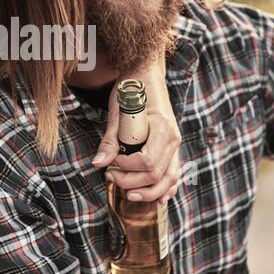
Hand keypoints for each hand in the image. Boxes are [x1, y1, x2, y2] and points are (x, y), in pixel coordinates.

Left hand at [95, 56, 182, 203]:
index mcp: (163, 128)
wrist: (146, 74)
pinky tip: (158, 199)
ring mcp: (175, 145)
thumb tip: (98, 163)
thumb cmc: (131, 90)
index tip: (110, 162)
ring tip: (128, 194)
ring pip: (170, 180)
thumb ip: (110, 140)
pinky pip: (174, 174)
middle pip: (157, 175)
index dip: (127, 168)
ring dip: (149, 192)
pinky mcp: (171, 149)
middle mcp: (174, 139)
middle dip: (132, 181)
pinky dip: (166, 189)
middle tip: (110, 175)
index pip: (148, 162)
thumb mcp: (118, 112)